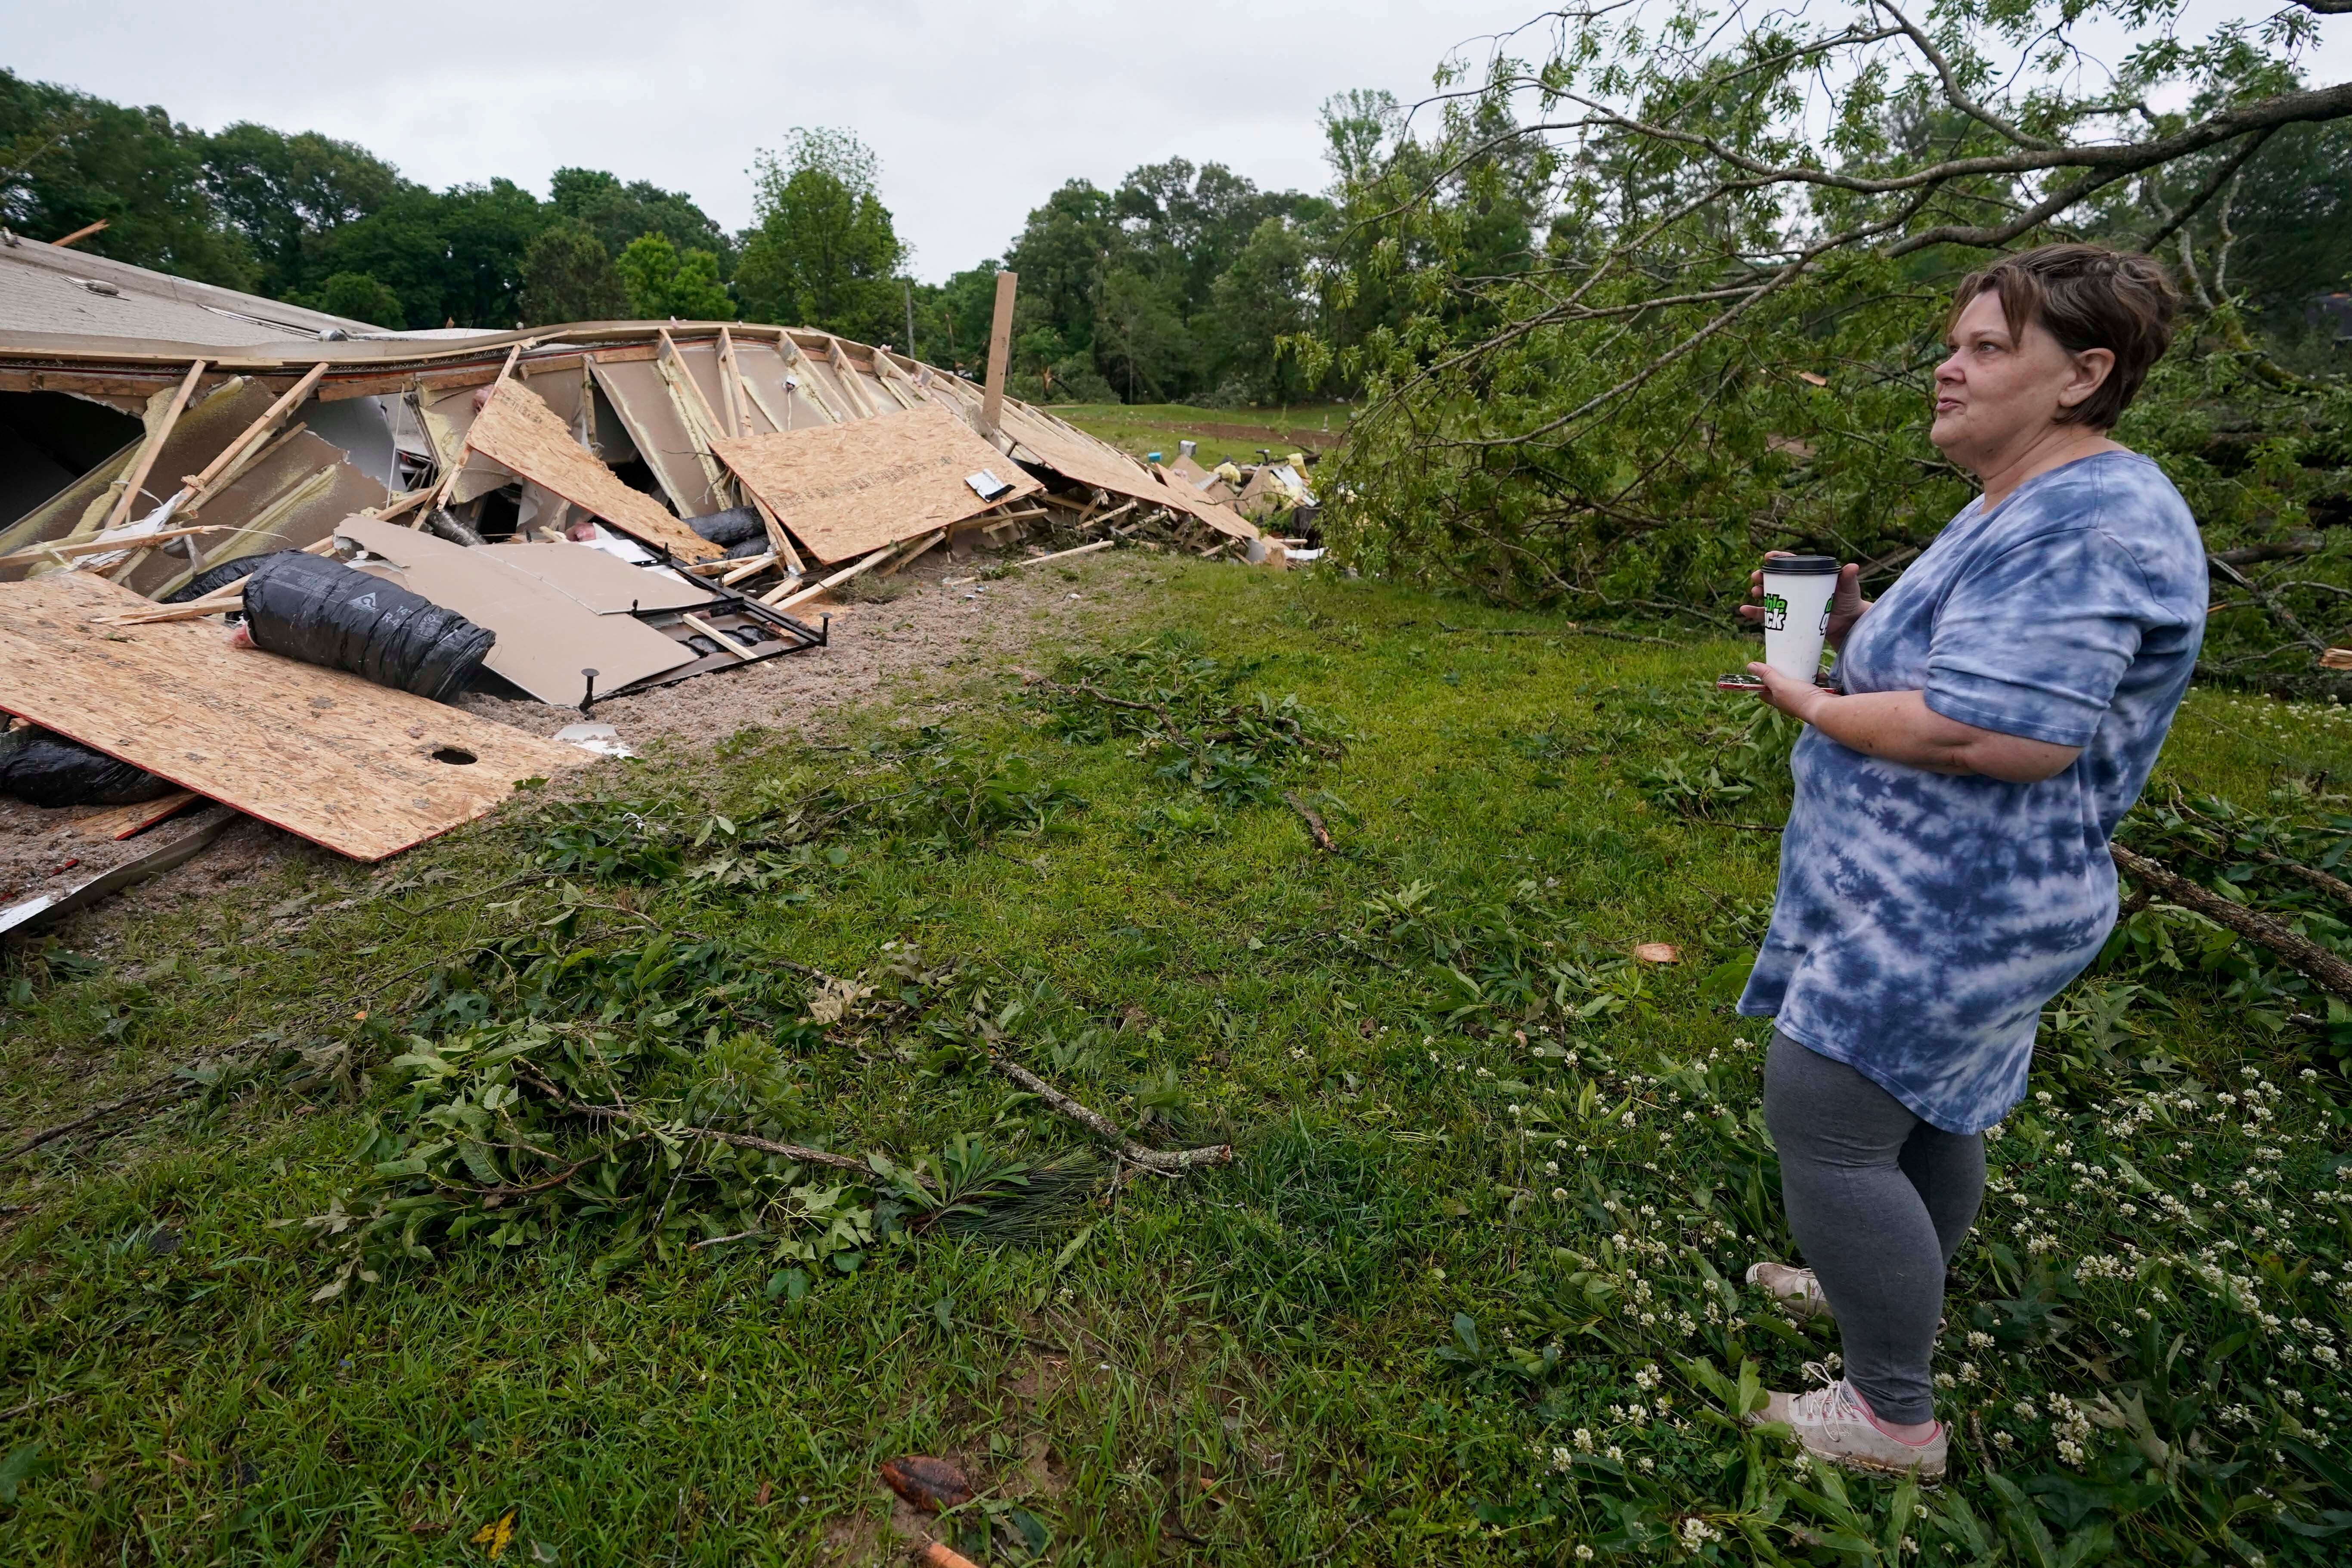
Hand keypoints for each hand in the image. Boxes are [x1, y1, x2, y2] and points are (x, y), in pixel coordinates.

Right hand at [1739, 555, 1871, 647]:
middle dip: (1763, 576)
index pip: (1790, 563)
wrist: (1847, 624)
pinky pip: (1767, 615)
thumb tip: (1851, 567)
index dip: (1778, 559)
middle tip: (1756, 577)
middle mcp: (1796, 588)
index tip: (1768, 556)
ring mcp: (1791, 603)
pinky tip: (1745, 610)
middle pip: (1775, 579)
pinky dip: (1755, 613)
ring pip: (1769, 595)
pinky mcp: (1787, 618)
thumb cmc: (1848, 602)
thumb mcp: (1848, 588)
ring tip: (1755, 592)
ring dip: (1758, 592)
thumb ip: (1847, 578)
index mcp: (1807, 575)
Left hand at [1743, 660, 1830, 723]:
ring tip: (1805, 666)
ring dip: (1803, 674)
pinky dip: (1816, 677)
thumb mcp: (1780, 685)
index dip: (1762, 683)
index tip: (1764, 671)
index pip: (1764, 692)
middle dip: (1785, 675)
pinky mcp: (1816, 696)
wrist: (1825, 709)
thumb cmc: (1800, 698)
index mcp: (1777, 700)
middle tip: (1787, 664)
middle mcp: (1789, 702)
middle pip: (1782, 686)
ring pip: (1800, 684)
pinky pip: (1814, 684)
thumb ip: (1767, 675)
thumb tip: (1750, 665)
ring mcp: (1803, 699)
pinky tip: (1819, 674)